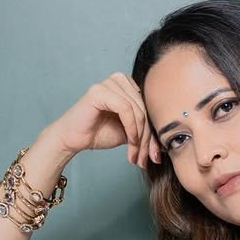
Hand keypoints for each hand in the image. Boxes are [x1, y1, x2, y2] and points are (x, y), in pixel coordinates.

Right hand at [47, 73, 161, 168]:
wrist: (73, 139)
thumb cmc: (97, 133)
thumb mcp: (130, 132)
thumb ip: (146, 131)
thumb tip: (167, 143)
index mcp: (128, 85)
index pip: (150, 107)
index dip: (154, 133)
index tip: (155, 156)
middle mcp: (120, 80)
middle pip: (146, 109)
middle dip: (148, 138)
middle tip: (145, 159)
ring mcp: (109, 83)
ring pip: (138, 110)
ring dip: (140, 137)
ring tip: (135, 155)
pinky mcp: (100, 91)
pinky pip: (126, 109)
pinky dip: (131, 128)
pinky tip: (130, 141)